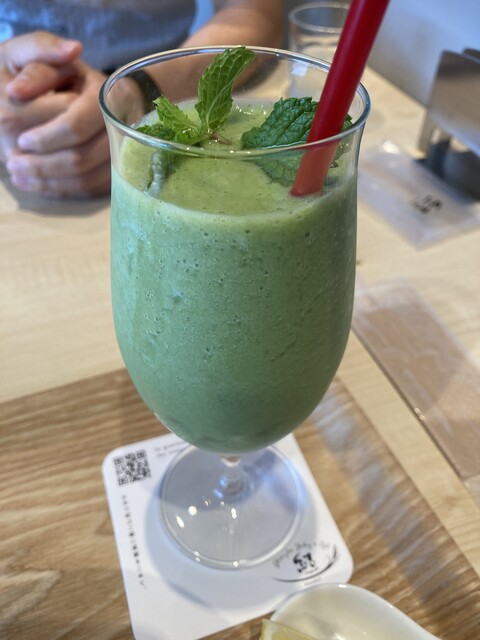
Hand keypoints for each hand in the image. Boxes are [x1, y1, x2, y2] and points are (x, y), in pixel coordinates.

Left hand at [1, 31, 110, 197]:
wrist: (90, 89)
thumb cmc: (53, 70)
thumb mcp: (38, 52)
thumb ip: (36, 54)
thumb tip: (18, 88)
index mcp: (101, 94)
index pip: (75, 125)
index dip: (47, 137)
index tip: (21, 141)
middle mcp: (117, 125)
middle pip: (81, 158)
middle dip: (43, 165)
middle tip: (12, 163)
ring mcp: (120, 152)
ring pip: (85, 179)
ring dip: (48, 181)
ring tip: (18, 174)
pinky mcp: (114, 171)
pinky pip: (89, 189)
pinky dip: (60, 190)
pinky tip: (35, 184)